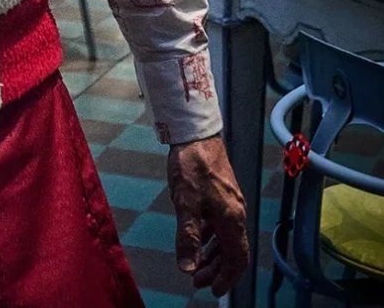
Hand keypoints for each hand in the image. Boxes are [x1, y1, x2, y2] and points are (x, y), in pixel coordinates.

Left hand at [167, 134, 248, 296]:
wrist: (196, 134)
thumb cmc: (192, 166)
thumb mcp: (186, 202)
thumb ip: (187, 236)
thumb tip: (187, 267)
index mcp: (232, 219)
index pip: (237, 259)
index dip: (226, 278)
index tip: (212, 290)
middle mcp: (236, 213)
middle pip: (232, 251)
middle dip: (216, 269)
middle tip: (197, 280)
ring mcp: (230, 202)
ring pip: (225, 237)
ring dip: (212, 253)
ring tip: (195, 263)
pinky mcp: (221, 193)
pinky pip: (220, 223)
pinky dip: (210, 236)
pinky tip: (197, 237)